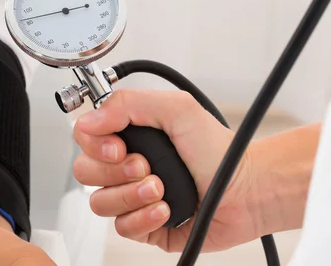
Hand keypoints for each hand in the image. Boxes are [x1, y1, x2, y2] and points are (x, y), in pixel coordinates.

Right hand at [73, 89, 262, 252]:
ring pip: (100, 202)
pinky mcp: (143, 224)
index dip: (96, 145)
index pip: (85, 137)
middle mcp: (125, 165)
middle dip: (115, 172)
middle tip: (146, 167)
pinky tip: (165, 209)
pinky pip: (122, 228)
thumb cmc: (217, 151)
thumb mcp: (177, 109)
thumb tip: (89, 120)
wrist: (245, 191)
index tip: (119, 146)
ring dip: (131, 196)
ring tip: (160, 189)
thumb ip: (129, 103)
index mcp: (129, 134)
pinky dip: (144, 218)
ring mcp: (132, 196)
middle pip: (85, 171)